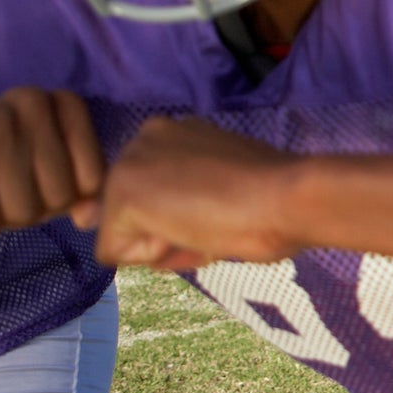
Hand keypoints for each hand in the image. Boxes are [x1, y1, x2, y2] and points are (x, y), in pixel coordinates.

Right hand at [0, 89, 103, 236]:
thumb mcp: (46, 166)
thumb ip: (79, 189)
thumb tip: (90, 220)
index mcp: (63, 102)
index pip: (93, 180)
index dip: (65, 196)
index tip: (35, 179)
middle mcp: (32, 103)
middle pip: (60, 199)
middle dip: (33, 209)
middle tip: (0, 187)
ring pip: (24, 213)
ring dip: (1, 218)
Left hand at [92, 116, 301, 268]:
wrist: (290, 196)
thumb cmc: (276, 199)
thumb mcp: (222, 188)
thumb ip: (180, 198)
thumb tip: (102, 218)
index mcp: (175, 134)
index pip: (158, 194)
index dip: (186, 216)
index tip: (224, 205)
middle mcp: (146, 138)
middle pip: (135, 213)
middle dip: (168, 229)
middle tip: (218, 219)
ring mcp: (131, 162)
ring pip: (125, 232)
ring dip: (164, 243)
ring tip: (209, 226)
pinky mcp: (123, 193)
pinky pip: (118, 252)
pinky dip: (155, 257)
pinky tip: (194, 234)